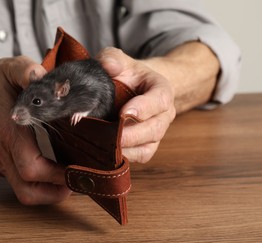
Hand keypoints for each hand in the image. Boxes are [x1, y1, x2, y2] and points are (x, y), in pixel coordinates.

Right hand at [0, 56, 70, 203]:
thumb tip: (44, 78)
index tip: (76, 171)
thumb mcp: (11, 68)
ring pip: (22, 191)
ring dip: (47, 193)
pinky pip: (18, 181)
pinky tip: (52, 168)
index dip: (56, 176)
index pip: (32, 168)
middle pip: (27, 191)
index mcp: (9, 132)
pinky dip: (37, 183)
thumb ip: (27, 71)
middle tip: (76, 184)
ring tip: (67, 181)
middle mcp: (2, 151)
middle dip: (55, 194)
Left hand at [97, 48, 175, 162]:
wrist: (132, 89)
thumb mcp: (119, 60)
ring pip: (147, 147)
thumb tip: (109, 65)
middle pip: (154, 129)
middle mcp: (164, 114)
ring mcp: (156, 132)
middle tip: (111, 136)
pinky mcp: (146, 146)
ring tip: (104, 146)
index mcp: (161, 90)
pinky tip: (106, 153)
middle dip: (132, 135)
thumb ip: (113, 58)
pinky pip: (140, 157)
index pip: (160, 99)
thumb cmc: (126, 74)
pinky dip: (125, 157)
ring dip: (127, 149)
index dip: (144, 108)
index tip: (124, 113)